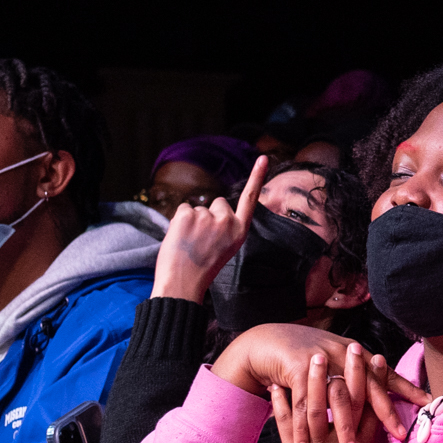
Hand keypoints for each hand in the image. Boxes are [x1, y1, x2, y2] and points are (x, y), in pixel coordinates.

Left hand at [151, 155, 266, 301]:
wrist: (182, 283)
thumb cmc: (201, 269)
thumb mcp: (223, 248)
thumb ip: (222, 228)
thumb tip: (209, 210)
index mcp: (240, 232)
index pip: (250, 200)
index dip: (257, 177)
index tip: (264, 158)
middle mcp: (227, 222)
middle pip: (216, 203)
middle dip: (207, 215)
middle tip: (201, 240)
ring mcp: (208, 217)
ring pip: (196, 208)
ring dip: (190, 221)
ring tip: (189, 243)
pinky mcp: (188, 214)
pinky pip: (182, 209)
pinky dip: (178, 221)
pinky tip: (180, 237)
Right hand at [212, 324, 427, 442]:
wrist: (268, 340)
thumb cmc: (307, 355)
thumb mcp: (338, 361)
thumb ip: (361, 376)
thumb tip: (388, 392)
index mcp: (355, 354)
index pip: (384, 375)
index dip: (405, 389)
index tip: (427, 403)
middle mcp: (342, 354)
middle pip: (367, 387)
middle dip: (383, 413)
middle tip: (398, 435)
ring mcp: (320, 360)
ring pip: (336, 399)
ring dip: (342, 428)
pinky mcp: (295, 368)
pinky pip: (301, 403)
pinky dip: (302, 427)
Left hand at [276, 350, 388, 442]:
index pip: (374, 407)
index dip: (376, 381)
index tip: (378, 359)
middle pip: (351, 399)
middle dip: (352, 371)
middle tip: (354, 347)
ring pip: (320, 407)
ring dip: (316, 380)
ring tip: (313, 357)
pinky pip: (287, 425)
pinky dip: (281, 405)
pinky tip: (274, 387)